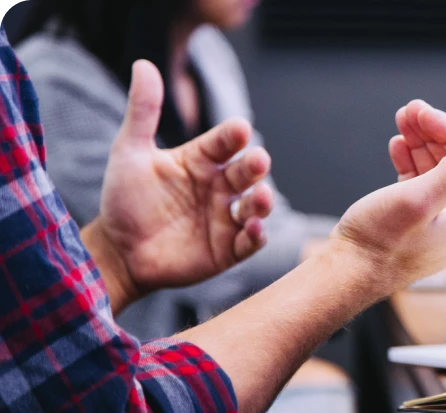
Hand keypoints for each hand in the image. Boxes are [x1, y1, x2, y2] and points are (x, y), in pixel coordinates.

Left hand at [84, 61, 274, 310]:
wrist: (117, 251)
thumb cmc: (125, 200)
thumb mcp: (129, 152)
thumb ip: (143, 111)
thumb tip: (143, 64)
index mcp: (201, 160)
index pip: (224, 142)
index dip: (233, 136)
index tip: (240, 129)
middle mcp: (219, 187)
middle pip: (246, 172)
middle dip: (255, 166)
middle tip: (258, 160)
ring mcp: (226, 218)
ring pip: (255, 206)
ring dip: (263, 201)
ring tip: (261, 197)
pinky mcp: (228, 249)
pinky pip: (249, 242)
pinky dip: (256, 236)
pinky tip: (253, 229)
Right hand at [328, 103, 445, 292]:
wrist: (347, 273)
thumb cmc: (380, 243)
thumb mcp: (420, 199)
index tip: (422, 111)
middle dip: (433, 133)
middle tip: (409, 110)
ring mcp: (441, 222)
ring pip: (437, 170)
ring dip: (420, 143)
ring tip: (401, 121)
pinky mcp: (418, 222)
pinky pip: (422, 183)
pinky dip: (411, 162)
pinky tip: (398, 146)